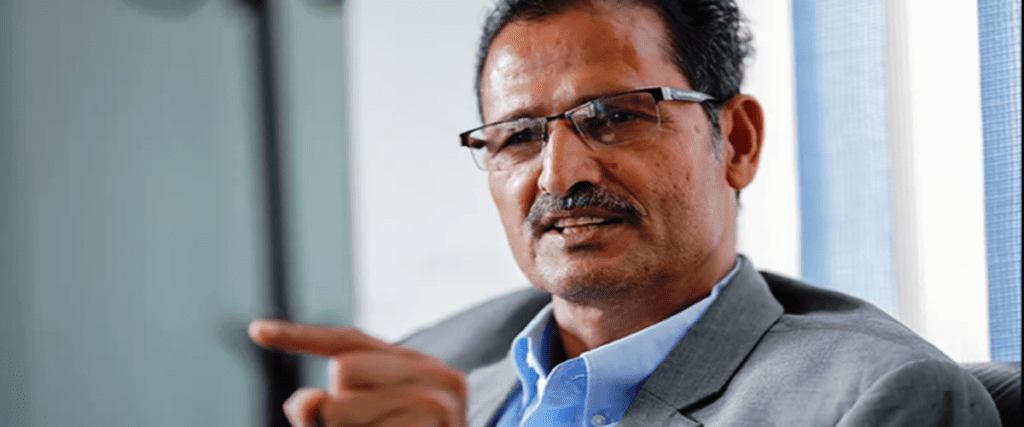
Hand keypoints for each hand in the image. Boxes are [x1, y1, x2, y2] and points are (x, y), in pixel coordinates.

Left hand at [248, 320, 467, 426]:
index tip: (256, 331)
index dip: (299, 337)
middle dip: (334, 411)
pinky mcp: (438, 422)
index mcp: (414, 364)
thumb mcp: (358, 425)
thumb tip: (308, 400)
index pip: (348, 341)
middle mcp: (434, 371)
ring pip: (342, 410)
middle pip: (342, 371)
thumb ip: (324, 411)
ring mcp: (440, 399)